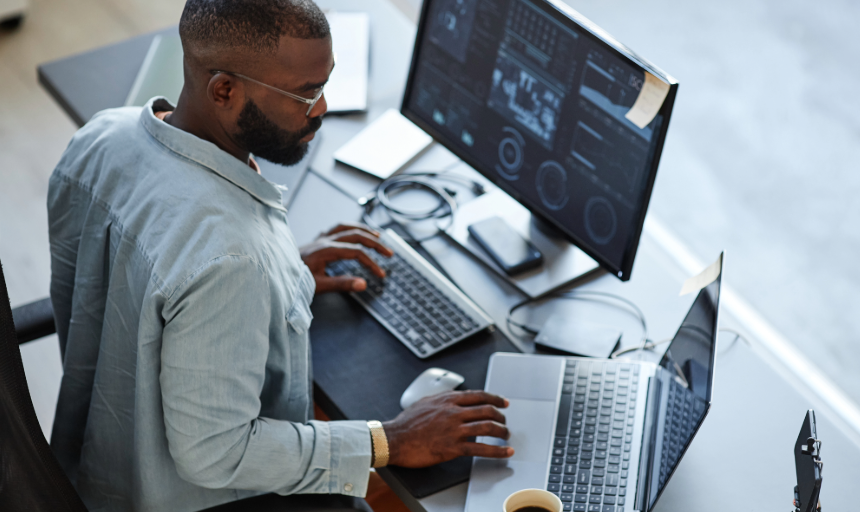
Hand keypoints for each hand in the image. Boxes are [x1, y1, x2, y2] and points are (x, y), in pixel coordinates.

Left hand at [300, 223, 392, 293]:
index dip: (371, 262)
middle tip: (389, 253)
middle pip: (356, 235)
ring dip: (364, 230)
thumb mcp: (319, 285)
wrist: (275, 272)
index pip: (356, 252)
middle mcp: (323, 240)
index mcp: (325, 250)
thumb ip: (342, 284)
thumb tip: (363, 284)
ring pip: (346, 227)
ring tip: (377, 235)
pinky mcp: (316, 240)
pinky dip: (349, 228)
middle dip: (375, 243)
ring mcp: (319, 238)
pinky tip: (354, 232)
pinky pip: (336, 228)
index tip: (380, 274)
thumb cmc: (294, 280)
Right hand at [382, 390, 513, 467]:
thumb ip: (442, 400)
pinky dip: (496, 450)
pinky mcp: (453, 447)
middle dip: (501, 417)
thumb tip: (451, 399)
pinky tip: (504, 452)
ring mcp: (454, 429)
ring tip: (506, 436)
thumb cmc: (406, 423)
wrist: (394, 439)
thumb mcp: (425, 402)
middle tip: (505, 422)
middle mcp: (454, 412)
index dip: (495, 398)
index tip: (503, 403)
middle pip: (487, 410)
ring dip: (502, 432)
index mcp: (448, 400)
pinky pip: (480, 449)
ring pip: (487, 427)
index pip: (479, 395)